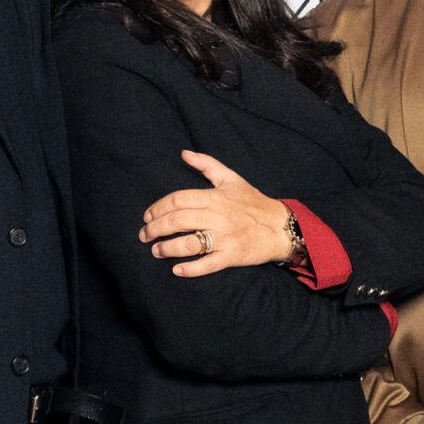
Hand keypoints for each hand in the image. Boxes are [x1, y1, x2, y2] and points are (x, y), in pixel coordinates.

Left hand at [139, 151, 293, 277]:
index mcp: (215, 197)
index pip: (177, 200)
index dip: (157, 208)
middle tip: (144, 235)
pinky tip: (176, 270)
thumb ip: (207, 164)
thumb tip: (184, 153)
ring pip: (188, 244)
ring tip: (156, 251)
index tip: (148, 217)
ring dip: (167, 248)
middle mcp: (218, 216)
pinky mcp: (231, 256)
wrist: (280, 226)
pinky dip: (190, 269)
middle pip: (177, 221)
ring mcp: (225, 238)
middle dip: (155, 229)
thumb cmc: (253, 203)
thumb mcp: (231, 179)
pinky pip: (207, 265)